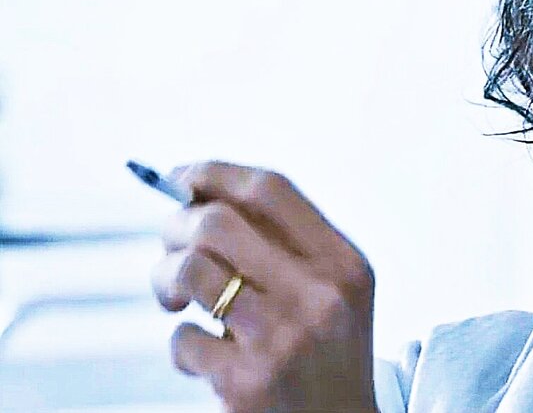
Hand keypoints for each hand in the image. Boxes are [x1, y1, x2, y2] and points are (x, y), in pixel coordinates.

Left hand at [150, 161, 378, 412]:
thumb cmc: (326, 356)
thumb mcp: (336, 292)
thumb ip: (289, 245)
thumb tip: (199, 196)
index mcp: (343, 263)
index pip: (271, 190)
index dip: (214, 173)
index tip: (180, 179)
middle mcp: (319, 295)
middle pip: (218, 222)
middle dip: (175, 228)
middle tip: (171, 249)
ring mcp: (282, 339)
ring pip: (190, 270)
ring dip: (164, 279)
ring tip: (175, 299)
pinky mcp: (247, 383)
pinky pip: (182, 339)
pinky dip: (181, 344)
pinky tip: (204, 356)